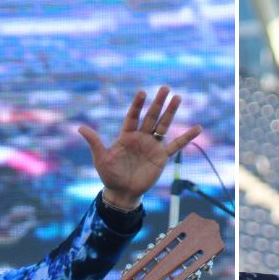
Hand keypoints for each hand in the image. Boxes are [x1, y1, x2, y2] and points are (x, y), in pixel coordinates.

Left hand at [78, 86, 202, 209]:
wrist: (122, 192)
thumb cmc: (110, 175)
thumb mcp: (101, 158)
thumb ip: (94, 142)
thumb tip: (80, 128)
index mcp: (126, 135)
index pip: (133, 116)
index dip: (137, 105)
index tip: (142, 92)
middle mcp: (141, 137)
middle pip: (151, 116)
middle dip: (158, 103)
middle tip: (165, 87)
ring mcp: (152, 146)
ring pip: (163, 125)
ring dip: (171, 112)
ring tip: (178, 97)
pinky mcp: (162, 157)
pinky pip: (176, 145)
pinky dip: (187, 137)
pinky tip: (198, 128)